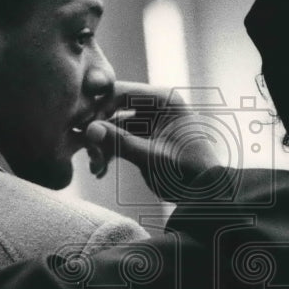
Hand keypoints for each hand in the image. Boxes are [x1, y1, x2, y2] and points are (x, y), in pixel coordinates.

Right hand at [84, 82, 225, 201]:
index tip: (83, 128)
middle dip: (98, 131)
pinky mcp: (143, 138)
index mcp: (165, 101)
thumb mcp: (153, 158)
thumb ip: (121, 143)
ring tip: (94, 168)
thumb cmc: (188, 174)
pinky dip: (107, 154)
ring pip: (112, 127)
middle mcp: (155, 106)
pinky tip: (99, 172)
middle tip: (86, 151)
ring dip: (100, 146)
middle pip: (113, 108)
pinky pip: (117, 140)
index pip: (123, 91)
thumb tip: (89, 129)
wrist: (204, 196)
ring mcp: (148, 122)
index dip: (99, 107)